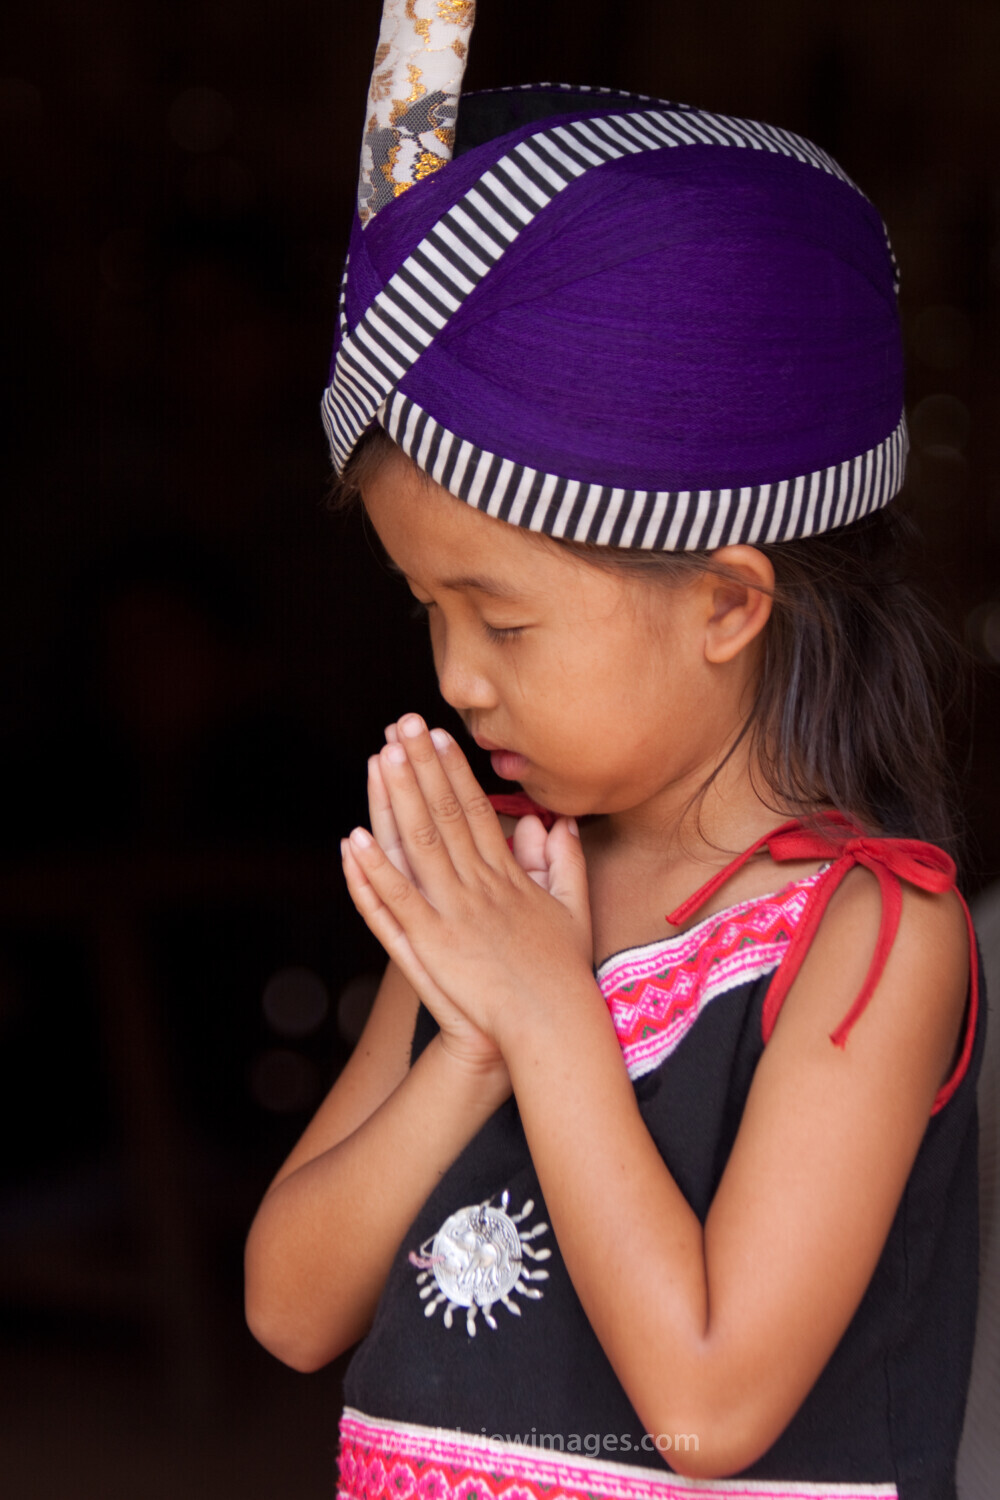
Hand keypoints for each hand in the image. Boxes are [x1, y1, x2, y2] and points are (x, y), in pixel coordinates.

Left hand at [341, 714, 593, 1057]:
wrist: (552, 1025)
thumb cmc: (562, 974)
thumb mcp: (574, 909)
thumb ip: (566, 862)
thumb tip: (557, 823)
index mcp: (507, 876)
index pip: (475, 810)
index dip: (453, 771)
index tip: (436, 736)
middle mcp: (478, 885)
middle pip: (444, 814)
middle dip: (420, 767)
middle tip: (400, 725)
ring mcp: (453, 913)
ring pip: (420, 845)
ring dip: (397, 799)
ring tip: (379, 758)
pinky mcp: (432, 944)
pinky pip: (396, 901)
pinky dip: (374, 870)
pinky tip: (352, 840)